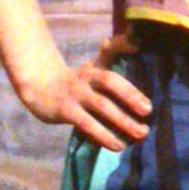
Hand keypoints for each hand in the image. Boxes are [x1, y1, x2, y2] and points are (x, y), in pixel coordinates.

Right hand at [19, 40, 152, 152]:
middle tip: (148, 111)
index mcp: (95, 65)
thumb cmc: (77, 82)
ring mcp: (75, 93)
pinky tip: (117, 146)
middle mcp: (86, 76)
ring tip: (140, 134)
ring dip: (122, 121)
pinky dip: (103, 136)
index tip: (137, 45)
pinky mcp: (65, 111)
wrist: (40, 89)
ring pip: (101, 106)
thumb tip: (137, 43)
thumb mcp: (94, 67)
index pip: (109, 48)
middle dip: (131, 95)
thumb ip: (114, 57)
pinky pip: (87, 124)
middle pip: (109, 81)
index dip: (121, 44)